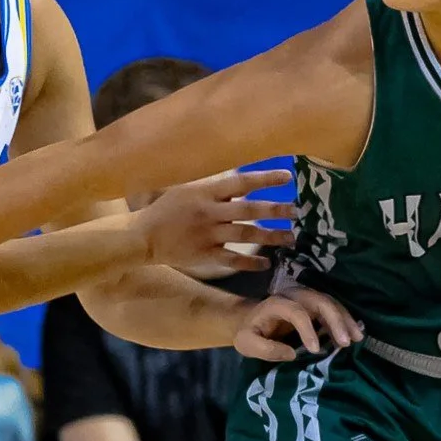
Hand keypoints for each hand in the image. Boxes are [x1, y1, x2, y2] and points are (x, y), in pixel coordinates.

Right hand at [133, 169, 294, 273]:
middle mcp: (210, 212)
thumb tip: (239, 176)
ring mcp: (208, 235)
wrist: (143, 237)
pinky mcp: (205, 255)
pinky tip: (266, 263)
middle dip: (275, 211)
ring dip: (271, 236)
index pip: (241, 182)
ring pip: (245, 235)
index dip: (265, 179)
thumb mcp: (187, 188)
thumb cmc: (166, 208)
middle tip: (297, 212)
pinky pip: (233, 259)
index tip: (287, 177)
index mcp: (206, 192)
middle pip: (249, 210)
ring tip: (291, 237)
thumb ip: (213, 184)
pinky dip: (250, 262)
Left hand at [236, 285, 362, 361]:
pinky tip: (355, 334)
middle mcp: (293, 296)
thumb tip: (292, 354)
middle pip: (319, 301)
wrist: (248, 319)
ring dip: (345, 319)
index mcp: (276, 303)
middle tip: (346, 342)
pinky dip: (344, 320)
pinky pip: (332, 309)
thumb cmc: (248, 332)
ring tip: (357, 338)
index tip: (315, 350)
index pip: (296, 312)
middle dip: (335, 321)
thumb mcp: (247, 343)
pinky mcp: (313, 305)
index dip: (307, 329)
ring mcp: (306, 298)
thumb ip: (265, 349)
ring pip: (330, 303)